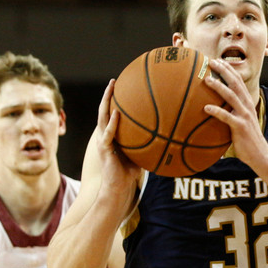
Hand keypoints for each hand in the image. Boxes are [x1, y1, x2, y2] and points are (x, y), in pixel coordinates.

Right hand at [97, 79, 142, 193]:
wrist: (118, 187)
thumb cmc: (129, 172)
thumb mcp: (139, 152)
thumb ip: (145, 141)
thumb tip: (164, 133)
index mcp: (111, 135)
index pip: (111, 114)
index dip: (113, 100)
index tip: (120, 87)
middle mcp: (104, 135)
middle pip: (104, 111)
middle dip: (108, 95)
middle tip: (113, 81)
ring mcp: (102, 141)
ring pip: (102, 117)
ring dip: (106, 102)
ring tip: (111, 89)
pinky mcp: (104, 149)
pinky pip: (108, 134)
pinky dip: (112, 123)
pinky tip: (117, 113)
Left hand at [202, 59, 267, 169]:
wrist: (260, 155)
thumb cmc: (248, 139)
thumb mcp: (241, 121)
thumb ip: (232, 112)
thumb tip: (217, 108)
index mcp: (247, 102)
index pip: (238, 81)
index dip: (229, 69)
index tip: (218, 61)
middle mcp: (247, 105)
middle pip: (235, 83)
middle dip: (224, 71)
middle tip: (212, 62)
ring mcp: (244, 115)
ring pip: (231, 96)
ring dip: (219, 86)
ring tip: (207, 80)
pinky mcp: (240, 127)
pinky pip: (227, 117)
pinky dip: (217, 111)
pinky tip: (206, 108)